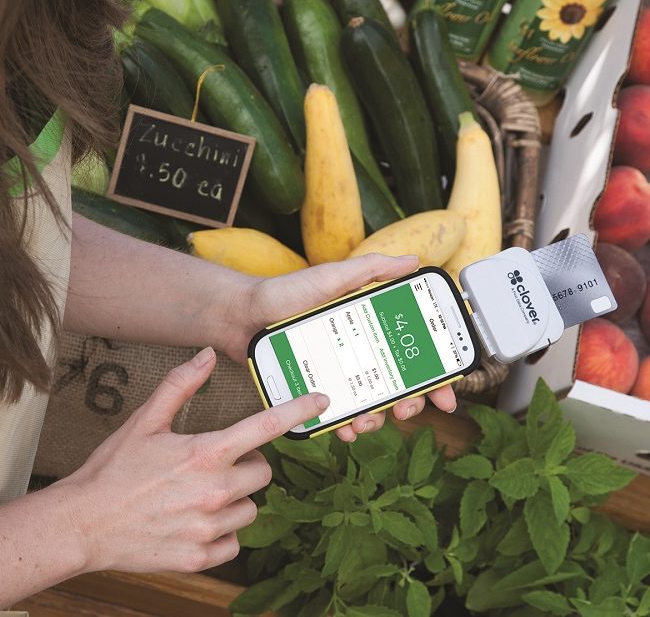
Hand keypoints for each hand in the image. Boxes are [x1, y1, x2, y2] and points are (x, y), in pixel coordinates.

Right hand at [61, 347, 329, 573]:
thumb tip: (207, 355)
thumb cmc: (113, 469)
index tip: (320, 402)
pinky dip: (222, 532)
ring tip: (201, 495)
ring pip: (251, 508)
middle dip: (249, 466)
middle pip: (264, 473)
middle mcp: (214, 491)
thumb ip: (181, 385)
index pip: (265, 427)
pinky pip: (234, 542)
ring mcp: (208, 528)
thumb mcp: (145, 421)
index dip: (297, 411)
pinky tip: (196, 521)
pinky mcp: (199, 557)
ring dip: (236, 500)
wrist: (81, 524)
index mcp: (205, 453)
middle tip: (218, 463)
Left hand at [224, 253, 456, 442]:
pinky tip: (346, 429)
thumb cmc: (286, 293)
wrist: (242, 315)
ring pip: (370, 405)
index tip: (447, 395)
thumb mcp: (333, 277)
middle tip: (407, 408)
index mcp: (369, 328)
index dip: (435, 376)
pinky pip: (337, 415)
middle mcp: (358, 353)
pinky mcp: (314, 390)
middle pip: (397, 385)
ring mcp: (337, 374)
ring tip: (369, 422)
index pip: (413, 354)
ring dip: (378, 420)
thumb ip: (371, 269)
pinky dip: (346, 426)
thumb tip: (414, 261)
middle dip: (410, 403)